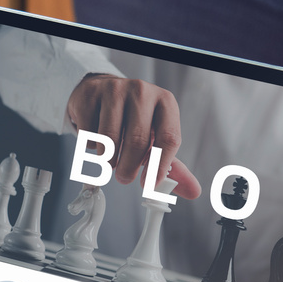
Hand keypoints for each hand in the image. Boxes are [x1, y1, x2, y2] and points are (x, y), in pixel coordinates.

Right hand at [67, 75, 199, 199]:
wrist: (104, 93)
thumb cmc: (134, 120)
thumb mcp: (156, 138)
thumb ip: (173, 166)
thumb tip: (193, 191)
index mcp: (165, 102)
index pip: (169, 138)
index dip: (159, 166)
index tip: (149, 185)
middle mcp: (142, 92)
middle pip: (137, 141)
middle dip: (129, 168)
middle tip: (124, 178)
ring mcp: (114, 90)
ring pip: (109, 139)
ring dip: (108, 160)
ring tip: (111, 159)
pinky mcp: (90, 94)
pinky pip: (88, 132)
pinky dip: (90, 145)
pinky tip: (96, 139)